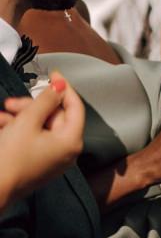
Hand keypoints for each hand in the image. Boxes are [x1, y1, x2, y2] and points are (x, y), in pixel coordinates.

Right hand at [0, 74, 83, 205]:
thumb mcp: (27, 122)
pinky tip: (2, 125)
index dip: (64, 89)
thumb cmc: (11, 157)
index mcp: (71, 141)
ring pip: (39, 126)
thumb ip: (45, 101)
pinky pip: (32, 139)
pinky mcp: (38, 162)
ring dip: (20, 117)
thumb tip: (60, 86)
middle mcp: (66, 151)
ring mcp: (52, 158)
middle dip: (32, 107)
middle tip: (12, 103)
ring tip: (3, 116)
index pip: (75, 108)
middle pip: (54, 117)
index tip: (53, 75)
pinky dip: (18, 130)